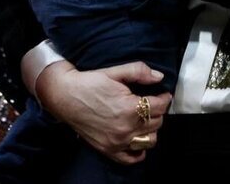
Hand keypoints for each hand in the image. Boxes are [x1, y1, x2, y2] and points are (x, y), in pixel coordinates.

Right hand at [36, 61, 170, 163]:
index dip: (164, 98)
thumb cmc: (90, 82)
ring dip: (151, 129)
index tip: (163, 94)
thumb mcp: (115, 71)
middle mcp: (126, 128)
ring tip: (144, 119)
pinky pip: (132, 158)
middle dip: (157, 111)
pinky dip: (139, 151)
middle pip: (157, 122)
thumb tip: (159, 77)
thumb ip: (139, 71)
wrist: (65, 96)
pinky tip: (137, 138)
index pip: (160, 106)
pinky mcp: (108, 150)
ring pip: (149, 140)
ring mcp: (117, 141)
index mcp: (130, 107)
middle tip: (151, 104)